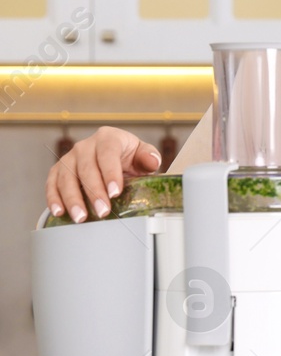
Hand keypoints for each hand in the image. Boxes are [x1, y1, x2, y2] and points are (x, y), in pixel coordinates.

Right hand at [45, 127, 162, 222]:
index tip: (115, 192)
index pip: (108, 154)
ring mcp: (69, 158)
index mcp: (108, 138)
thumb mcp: (142, 154)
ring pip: (66, 177)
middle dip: (94, 192)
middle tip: (103, 211)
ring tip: (81, 217)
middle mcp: (85, 146)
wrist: (114, 157)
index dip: (110, 173)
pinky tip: (59, 212)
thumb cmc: (129, 157)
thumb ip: (148, 157)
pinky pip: (52, 184)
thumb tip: (153, 162)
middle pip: (86, 168)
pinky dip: (53, 198)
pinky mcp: (58, 171)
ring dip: (72, 199)